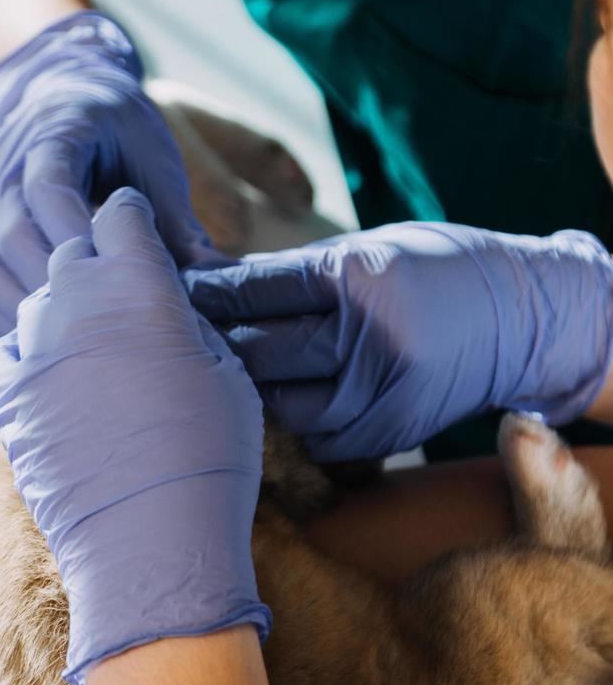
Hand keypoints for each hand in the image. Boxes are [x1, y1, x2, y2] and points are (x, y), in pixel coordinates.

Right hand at [0, 10, 223, 334]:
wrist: (64, 93)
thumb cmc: (120, 128)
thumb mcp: (153, 157)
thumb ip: (174, 216)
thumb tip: (212, 277)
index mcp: (55, 133)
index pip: (48, 187)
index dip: (74, 234)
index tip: (110, 277)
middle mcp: (9, 165)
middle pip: (14, 232)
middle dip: (53, 281)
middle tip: (96, 325)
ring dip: (21, 303)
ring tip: (64, 341)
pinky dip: (1, 307)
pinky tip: (36, 339)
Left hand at [0, 187, 268, 684]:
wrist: (151, 534)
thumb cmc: (211, 453)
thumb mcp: (225, 371)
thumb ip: (188, 319)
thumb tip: (169, 305)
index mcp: (138, 279)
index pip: (121, 210)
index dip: (135, 221)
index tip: (143, 240)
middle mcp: (76, 298)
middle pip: (73, 248)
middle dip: (95, 261)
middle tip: (120, 299)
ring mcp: (34, 346)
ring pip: (36, 300)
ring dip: (61, 313)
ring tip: (91, 352)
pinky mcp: (6, 394)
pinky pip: (3, 352)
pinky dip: (22, 357)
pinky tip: (49, 381)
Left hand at [182, 222, 612, 461]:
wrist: (517, 321)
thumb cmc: (427, 270)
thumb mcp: (362, 249)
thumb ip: (286, 272)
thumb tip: (206, 280)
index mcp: (358, 277)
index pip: (256, 290)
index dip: (205, 295)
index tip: (166, 294)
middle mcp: (370, 339)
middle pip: (258, 353)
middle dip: (211, 346)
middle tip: (172, 343)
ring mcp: (381, 395)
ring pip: (277, 404)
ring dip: (243, 392)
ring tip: (215, 380)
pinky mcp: (386, 435)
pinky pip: (311, 436)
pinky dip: (287, 421)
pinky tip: (270, 405)